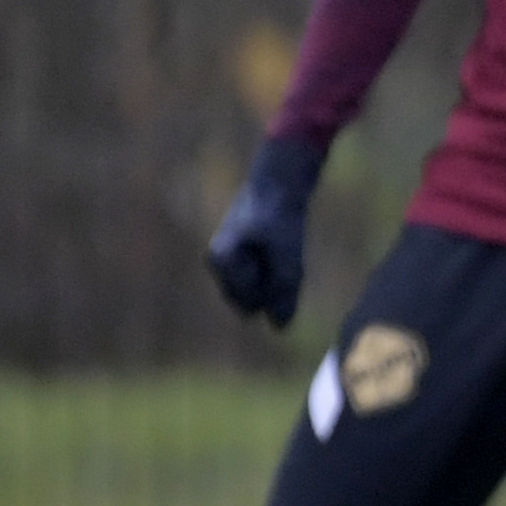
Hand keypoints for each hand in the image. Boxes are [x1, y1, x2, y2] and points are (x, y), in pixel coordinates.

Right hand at [204, 136, 323, 327]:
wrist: (281, 178)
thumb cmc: (282, 214)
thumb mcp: (287, 254)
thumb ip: (283, 290)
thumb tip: (279, 327)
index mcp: (221, 262)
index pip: (250, 303)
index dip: (276, 290)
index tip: (283, 257)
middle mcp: (218, 262)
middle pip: (253, 298)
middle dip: (274, 286)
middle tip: (284, 253)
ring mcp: (228, 257)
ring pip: (261, 287)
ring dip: (277, 276)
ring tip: (283, 247)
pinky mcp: (242, 252)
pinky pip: (265, 274)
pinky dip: (278, 267)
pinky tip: (282, 247)